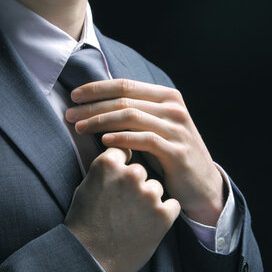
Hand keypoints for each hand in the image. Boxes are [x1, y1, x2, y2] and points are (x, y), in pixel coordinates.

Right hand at [64, 147, 179, 271]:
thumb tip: (117, 160)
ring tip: (132, 220)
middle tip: (123, 206)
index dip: (122, 166)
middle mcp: (131, 175)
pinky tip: (148, 225)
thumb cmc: (83, 225)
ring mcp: (149, 195)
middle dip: (135, 185)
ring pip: (156, 188)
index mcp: (108, 165)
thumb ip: (105, 171)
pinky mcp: (164, 214)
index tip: (119, 178)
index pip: (124, 150)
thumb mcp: (86, 188)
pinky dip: (164, 214)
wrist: (90, 259)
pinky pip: (172, 205)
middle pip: (141, 171)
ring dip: (149, 200)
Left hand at [65, 79, 224, 226]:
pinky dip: (122, 138)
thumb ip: (135, 114)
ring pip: (131, 116)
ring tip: (79, 128)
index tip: (74, 95)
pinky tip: (104, 142)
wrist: (202, 186)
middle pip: (124, 100)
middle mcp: (174, 108)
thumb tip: (95, 104)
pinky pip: (144, 139)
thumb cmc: (170, 157)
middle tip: (69, 114)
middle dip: (92, 106)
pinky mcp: (177, 151)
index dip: (97, 88)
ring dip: (100, 120)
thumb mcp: (155, 128)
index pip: (126, 85)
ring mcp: (177, 129)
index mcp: (168, 96)